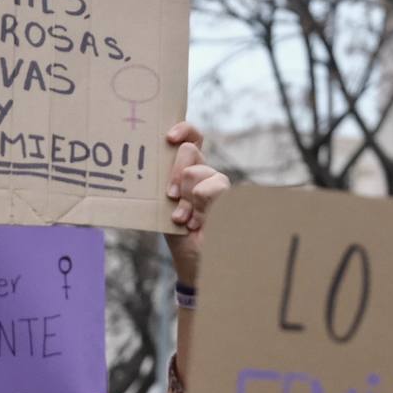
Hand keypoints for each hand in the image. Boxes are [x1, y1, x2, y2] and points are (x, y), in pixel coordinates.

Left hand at [164, 121, 229, 287]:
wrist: (195, 262)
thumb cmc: (177, 234)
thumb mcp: (164, 208)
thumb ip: (168, 185)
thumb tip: (165, 164)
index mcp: (187, 171)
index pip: (191, 138)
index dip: (184, 130)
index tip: (169, 138)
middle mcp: (204, 174)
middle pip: (191, 152)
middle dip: (177, 173)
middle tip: (172, 197)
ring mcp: (217, 185)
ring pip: (200, 173)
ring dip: (189, 197)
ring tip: (185, 218)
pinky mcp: (227, 197)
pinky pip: (214, 188)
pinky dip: (201, 207)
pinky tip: (195, 223)